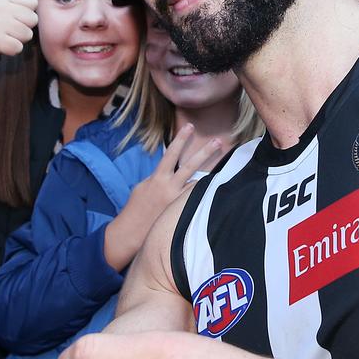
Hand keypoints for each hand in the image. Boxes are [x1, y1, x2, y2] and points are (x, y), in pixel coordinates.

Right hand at [0, 0, 37, 56]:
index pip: (33, 2)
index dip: (25, 11)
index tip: (10, 15)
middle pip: (32, 19)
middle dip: (23, 27)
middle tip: (5, 28)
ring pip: (27, 34)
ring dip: (16, 39)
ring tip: (1, 36)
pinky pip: (18, 47)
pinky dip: (10, 50)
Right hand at [103, 124, 222, 270]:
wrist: (131, 232)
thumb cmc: (136, 208)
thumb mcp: (142, 187)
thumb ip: (158, 178)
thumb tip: (170, 173)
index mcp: (158, 178)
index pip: (171, 154)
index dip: (180, 139)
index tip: (189, 126)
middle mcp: (170, 188)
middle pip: (190, 166)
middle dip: (205, 152)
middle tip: (218, 141)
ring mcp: (178, 201)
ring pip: (198, 183)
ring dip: (212, 174)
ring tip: (226, 165)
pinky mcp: (182, 213)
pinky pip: (197, 200)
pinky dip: (206, 194)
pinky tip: (219, 190)